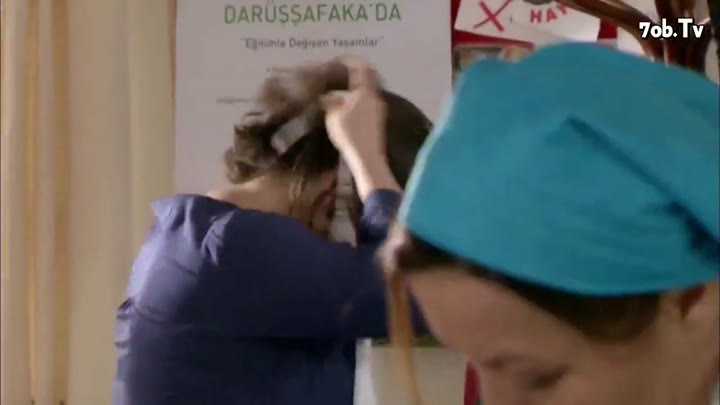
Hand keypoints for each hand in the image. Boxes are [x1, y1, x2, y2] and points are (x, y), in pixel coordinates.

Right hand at [320, 58, 399, 199]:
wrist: (368, 158)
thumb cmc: (350, 133)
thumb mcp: (333, 115)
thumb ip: (328, 101)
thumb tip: (323, 96)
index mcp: (365, 90)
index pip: (361, 67)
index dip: (349, 60)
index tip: (337, 60)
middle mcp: (375, 96)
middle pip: (365, 77)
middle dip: (352, 74)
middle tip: (337, 74)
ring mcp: (378, 109)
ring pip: (366, 91)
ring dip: (353, 88)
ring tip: (337, 91)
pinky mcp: (377, 120)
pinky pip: (366, 102)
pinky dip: (356, 99)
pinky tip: (344, 106)